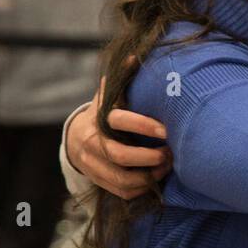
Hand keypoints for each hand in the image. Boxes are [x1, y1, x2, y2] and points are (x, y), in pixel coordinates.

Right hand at [66, 80, 172, 199]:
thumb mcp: (108, 95)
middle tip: (170, 153)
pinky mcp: (97, 181)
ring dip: (148, 176)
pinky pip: (121, 192)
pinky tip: (155, 177)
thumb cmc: (104, 114)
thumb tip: (135, 55)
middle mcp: (92, 143)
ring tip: (166, 166)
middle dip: (150, 157)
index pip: (119, 121)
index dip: (143, 126)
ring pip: (122, 179)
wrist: (77, 138)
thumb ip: (121, 79)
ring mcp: (92, 164)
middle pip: (120, 156)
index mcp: (99, 118)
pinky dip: (141, 189)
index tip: (167, 131)